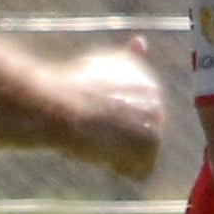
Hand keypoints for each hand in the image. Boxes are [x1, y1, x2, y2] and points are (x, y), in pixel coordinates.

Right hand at [60, 36, 164, 179]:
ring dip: (115, 151)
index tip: (88, 111)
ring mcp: (156, 122)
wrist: (58, 106)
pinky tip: (104, 149)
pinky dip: (120, 168)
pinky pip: (139, 171)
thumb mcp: (99, 67)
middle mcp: (156, 97)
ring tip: (95, 134)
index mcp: (144, 79)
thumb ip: (124, 60)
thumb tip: (142, 42)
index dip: (104, 120)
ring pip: (135, 153)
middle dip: (113, 136)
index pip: (128, 117)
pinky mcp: (150, 147)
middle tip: (89, 123)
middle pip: (133, 135)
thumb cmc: (67, 89)